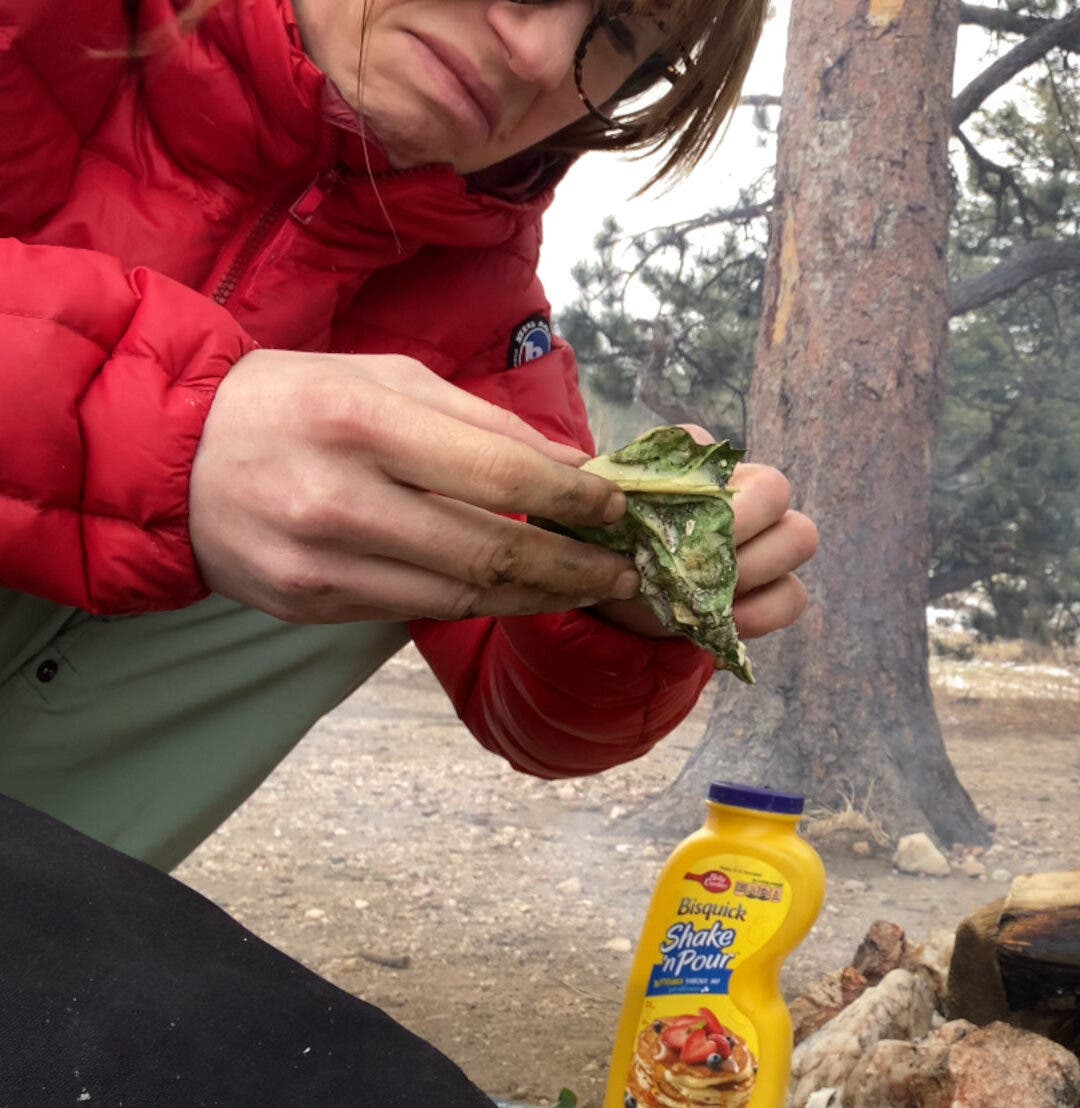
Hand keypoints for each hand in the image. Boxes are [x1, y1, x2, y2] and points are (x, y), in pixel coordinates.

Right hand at [189, 350, 643, 622]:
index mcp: (362, 422)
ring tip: (587, 585)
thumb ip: (486, 424)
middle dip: (573, 566)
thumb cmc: (294, 401)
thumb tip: (577, 466)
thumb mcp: (387, 378)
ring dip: (539, 596)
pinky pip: (417, 610)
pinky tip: (517, 591)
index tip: (619, 509)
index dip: (574, 501)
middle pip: (490, 553)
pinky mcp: (309, 606)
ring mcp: (320, 564)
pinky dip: (478, 602)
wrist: (169, 455)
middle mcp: (338, 499)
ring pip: (461, 597)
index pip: (500, 476)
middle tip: (624, 568)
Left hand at [593, 425, 816, 640]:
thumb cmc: (618, 550)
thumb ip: (616, 505)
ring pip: (798, 536)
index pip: (705, 448)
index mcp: (699, 468)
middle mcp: (747, 494)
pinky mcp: (779, 588)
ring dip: (755, 567)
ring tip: (713, 594)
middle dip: (737, 524)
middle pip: (774, 489)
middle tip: (698, 557)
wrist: (622, 599)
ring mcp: (771, 541)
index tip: (654, 516)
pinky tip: (726, 620)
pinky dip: (762, 611)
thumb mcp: (606, 525)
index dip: (686, 482)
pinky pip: (793, 594)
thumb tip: (618, 502)